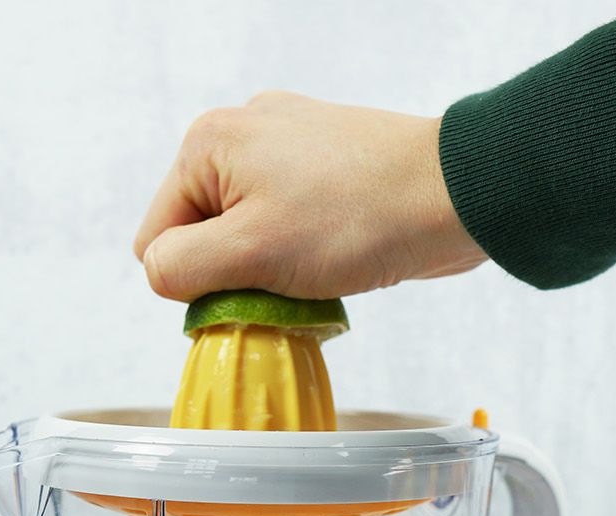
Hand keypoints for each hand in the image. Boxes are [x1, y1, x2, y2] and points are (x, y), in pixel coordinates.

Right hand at [133, 91, 487, 301]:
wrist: (457, 196)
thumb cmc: (359, 219)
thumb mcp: (251, 254)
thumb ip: (182, 269)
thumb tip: (161, 275)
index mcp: (208, 143)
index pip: (157, 240)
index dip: (197, 279)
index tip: (251, 282)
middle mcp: (240, 133)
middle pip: (200, 236)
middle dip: (237, 271)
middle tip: (289, 277)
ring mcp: (286, 147)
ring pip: (245, 237)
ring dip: (272, 269)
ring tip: (319, 266)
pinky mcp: (324, 167)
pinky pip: (285, 227)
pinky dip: (302, 254)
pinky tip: (337, 256)